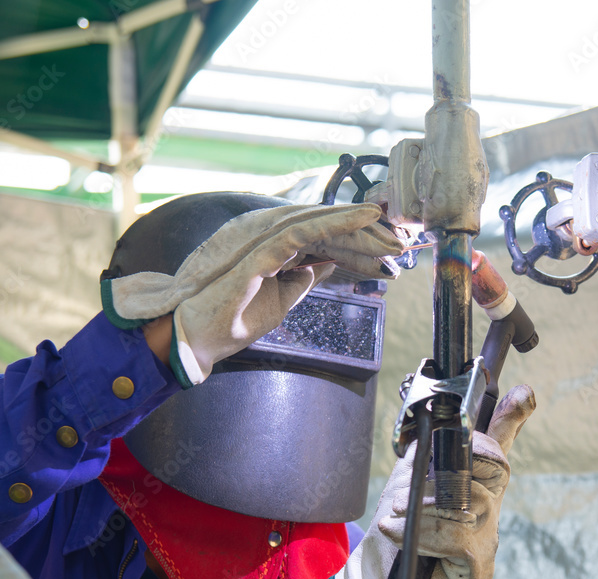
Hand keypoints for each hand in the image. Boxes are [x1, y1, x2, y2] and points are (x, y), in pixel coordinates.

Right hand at [101, 203, 401, 386]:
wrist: (197, 341)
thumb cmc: (232, 320)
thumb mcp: (280, 301)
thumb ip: (301, 279)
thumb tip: (325, 265)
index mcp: (276, 250)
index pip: (324, 240)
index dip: (358, 245)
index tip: (391, 253)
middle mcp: (270, 238)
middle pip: (325, 228)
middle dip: (364, 234)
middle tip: (401, 238)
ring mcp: (262, 241)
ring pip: (318, 223)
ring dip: (355, 222)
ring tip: (388, 221)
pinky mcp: (257, 253)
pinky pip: (302, 232)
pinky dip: (333, 223)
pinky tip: (361, 219)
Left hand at [328, 385, 536, 578]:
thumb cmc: (396, 533)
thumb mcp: (405, 482)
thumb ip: (424, 449)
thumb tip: (427, 407)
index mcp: (472, 480)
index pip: (498, 442)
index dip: (510, 417)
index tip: (524, 393)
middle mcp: (487, 504)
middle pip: (494, 466)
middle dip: (467, 458)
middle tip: (416, 473)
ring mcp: (487, 535)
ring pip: (472, 502)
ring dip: (427, 504)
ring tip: (393, 512)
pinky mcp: (477, 565)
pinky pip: (456, 537)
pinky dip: (424, 532)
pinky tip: (396, 532)